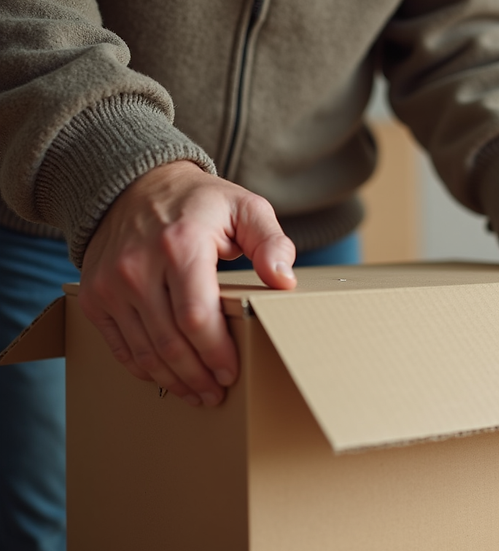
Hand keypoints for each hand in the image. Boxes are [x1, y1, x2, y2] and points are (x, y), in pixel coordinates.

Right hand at [78, 161, 296, 406]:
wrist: (133, 184)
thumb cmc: (199, 203)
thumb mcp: (245, 207)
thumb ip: (271, 242)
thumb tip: (284, 280)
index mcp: (181, 245)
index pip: (196, 317)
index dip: (216, 353)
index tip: (232, 372)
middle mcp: (138, 266)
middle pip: (170, 341)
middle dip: (198, 376)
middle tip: (218, 393)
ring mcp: (110, 283)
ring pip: (143, 351)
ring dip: (173, 380)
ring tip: (198, 394)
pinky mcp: (94, 295)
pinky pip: (119, 345)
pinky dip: (143, 368)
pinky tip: (167, 378)